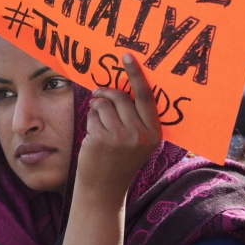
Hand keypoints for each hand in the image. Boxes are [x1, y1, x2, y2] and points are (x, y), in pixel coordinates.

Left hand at [75, 53, 161, 200]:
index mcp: (154, 133)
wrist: (104, 188)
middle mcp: (140, 135)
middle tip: (98, 94)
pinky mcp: (102, 139)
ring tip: (99, 123)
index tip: (126, 56)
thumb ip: (135, 117)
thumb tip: (122, 86)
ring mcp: (121, 137)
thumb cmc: (119, 160)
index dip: (135, 74)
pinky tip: (93, 135)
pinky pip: (92, 115)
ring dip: (97, 108)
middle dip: (107, 93)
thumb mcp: (137, 141)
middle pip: (121, 97)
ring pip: (104, 104)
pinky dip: (90, 120)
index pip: (145, 96)